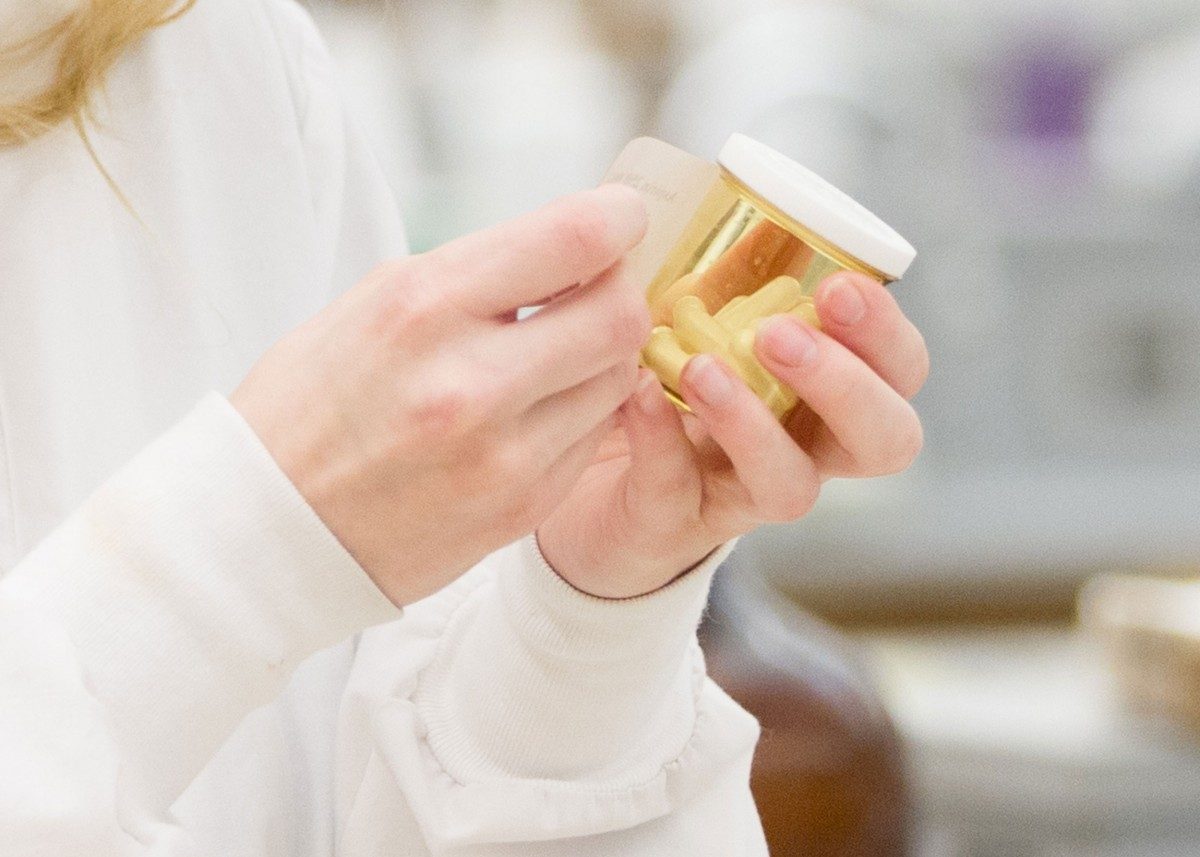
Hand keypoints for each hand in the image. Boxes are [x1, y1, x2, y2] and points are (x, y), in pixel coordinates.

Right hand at [232, 186, 650, 605]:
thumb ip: (480, 272)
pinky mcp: (523, 506)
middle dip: (620, 289)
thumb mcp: (374, 302)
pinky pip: (592, 436)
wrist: (268, 528)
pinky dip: (579, 410)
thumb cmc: (314, 403)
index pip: (575, 239)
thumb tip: (577, 243)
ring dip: (601, 354)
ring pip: (617, 377)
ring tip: (554, 354)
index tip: (622, 217)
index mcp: (422, 307)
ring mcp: (503, 454)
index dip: (619, 217)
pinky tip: (534, 409)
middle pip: (620, 313)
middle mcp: (470, 382)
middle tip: (596, 288)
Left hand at [537, 271, 928, 598]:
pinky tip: (636, 394)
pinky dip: (659, 441)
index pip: (900, 371)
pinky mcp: (673, 524)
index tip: (840, 287)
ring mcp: (742, 495)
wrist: (580, 473)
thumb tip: (738, 204)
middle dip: (845, 384)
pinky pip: (678, 494)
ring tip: (700, 368)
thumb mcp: (699, 320)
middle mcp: (805, 450)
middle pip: (882, 441)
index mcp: (827, 393)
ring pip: (790, 486)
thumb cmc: (661, 382)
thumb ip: (728, 275)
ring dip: (752, 422)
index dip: (887, 335)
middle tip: (781, 334)